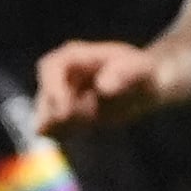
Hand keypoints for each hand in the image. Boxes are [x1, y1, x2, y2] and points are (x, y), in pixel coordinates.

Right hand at [31, 37, 167, 133]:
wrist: (146, 89)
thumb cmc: (143, 72)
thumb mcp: (141, 69)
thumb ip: (123, 74)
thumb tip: (103, 87)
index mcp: (75, 56)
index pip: (51, 67)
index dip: (52, 89)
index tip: (64, 113)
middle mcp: (62, 76)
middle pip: (45, 96)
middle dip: (56, 114)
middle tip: (81, 123)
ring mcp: (61, 96)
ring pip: (47, 115)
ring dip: (64, 126)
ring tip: (92, 122)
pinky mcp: (64, 115)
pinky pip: (56, 129)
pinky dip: (67, 134)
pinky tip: (88, 128)